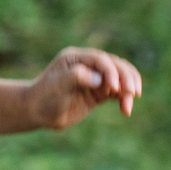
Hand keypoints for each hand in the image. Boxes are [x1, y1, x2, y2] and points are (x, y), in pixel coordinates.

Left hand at [24, 47, 141, 128]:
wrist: (37, 111)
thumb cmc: (44, 96)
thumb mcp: (58, 85)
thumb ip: (77, 77)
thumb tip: (100, 79)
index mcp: (76, 57)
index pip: (100, 59)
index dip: (111, 71)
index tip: (116, 87)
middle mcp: (87, 65)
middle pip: (115, 66)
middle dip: (126, 78)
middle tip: (132, 93)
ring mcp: (94, 78)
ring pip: (120, 79)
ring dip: (128, 90)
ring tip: (127, 106)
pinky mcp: (98, 92)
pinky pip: (117, 93)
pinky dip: (124, 99)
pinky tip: (126, 110)